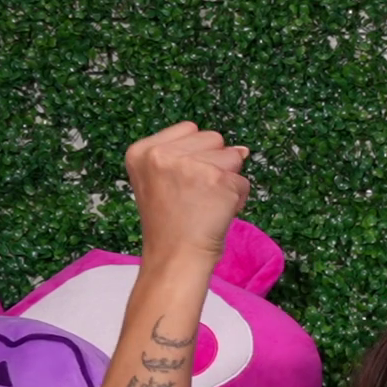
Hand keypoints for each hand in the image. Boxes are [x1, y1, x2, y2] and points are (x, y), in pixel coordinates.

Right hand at [124, 121, 250, 264]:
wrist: (174, 257)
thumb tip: (242, 150)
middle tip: (197, 195)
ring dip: (228, 182)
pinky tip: (218, 213)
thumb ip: (194, 157)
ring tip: (207, 204)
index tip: (184, 182)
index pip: (190, 129)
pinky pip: (243, 182)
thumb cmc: (171, 225)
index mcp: (142, 151)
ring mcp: (191, 165)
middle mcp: (162, 154)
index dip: (197, 155)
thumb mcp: (163, 181)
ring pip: (232, 158)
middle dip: (215, 164)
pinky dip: (238, 199)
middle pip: (214, 139)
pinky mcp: (217, 180)